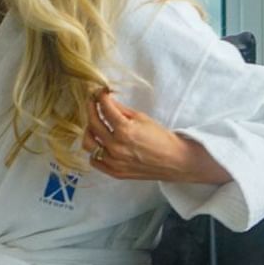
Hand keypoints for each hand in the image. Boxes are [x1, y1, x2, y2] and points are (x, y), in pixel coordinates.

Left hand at [85, 91, 231, 183]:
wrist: (175, 161)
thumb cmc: (161, 138)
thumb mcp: (142, 118)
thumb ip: (121, 109)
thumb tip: (106, 99)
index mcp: (124, 130)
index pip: (105, 108)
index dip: (100, 96)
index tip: (100, 92)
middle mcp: (116, 146)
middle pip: (92, 123)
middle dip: (91, 108)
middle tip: (93, 102)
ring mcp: (114, 161)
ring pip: (88, 143)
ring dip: (89, 131)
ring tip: (95, 124)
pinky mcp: (115, 172)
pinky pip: (94, 160)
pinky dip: (94, 151)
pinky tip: (100, 144)